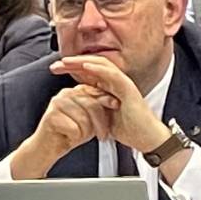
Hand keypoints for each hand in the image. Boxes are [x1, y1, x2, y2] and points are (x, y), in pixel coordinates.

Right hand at [9, 82, 118, 175]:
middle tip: (102, 136)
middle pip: (92, 105)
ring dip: (85, 133)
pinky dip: (74, 138)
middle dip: (100, 124)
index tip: (116, 105)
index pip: (96, 92)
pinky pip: (74, 129)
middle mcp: (65, 94)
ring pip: (84, 119)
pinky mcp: (50, 116)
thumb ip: (99, 109)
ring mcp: (57, 104)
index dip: (108, 100)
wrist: (47, 149)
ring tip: (78, 136)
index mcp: (75, 92)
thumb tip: (116, 101)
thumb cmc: (69, 134)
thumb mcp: (89, 120)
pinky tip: (67, 137)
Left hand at [50, 54, 169, 152]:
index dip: (71, 69)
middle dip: (73, 63)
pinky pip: (113, 75)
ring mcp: (123, 84)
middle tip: (56, 64)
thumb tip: (73, 103)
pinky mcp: (129, 89)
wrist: (145, 138)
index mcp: (109, 87)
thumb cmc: (126, 129)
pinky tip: (86, 66)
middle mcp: (116, 82)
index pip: (88, 72)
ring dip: (82, 62)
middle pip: (93, 65)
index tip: (55, 70)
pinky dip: (99, 69)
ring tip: (67, 61)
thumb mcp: (100, 116)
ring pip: (102, 66)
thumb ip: (90, 106)